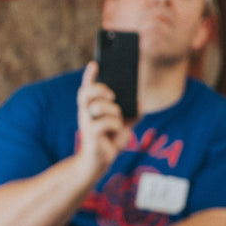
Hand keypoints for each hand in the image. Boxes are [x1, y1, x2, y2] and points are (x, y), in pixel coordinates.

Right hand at [76, 63, 131, 178]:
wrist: (99, 162)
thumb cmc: (109, 140)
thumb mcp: (122, 124)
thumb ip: (130, 113)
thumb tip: (140, 103)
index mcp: (90, 106)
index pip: (86, 87)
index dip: (89, 75)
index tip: (95, 64)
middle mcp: (85, 113)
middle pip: (85, 92)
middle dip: (99, 88)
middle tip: (112, 95)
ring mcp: (86, 123)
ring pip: (99, 106)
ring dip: (113, 111)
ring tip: (117, 120)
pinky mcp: (91, 134)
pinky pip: (108, 122)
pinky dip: (117, 126)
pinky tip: (116, 133)